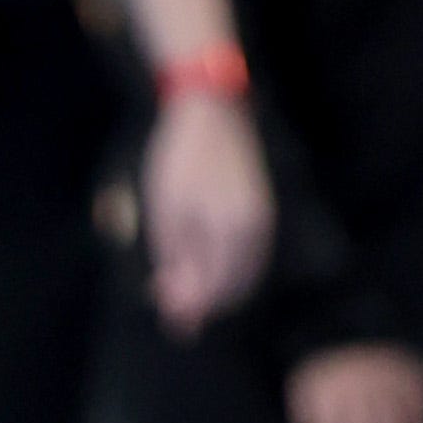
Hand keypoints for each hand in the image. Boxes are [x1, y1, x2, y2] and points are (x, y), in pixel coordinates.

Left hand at [143, 87, 272, 333]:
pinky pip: (250, 255)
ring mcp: (264, 219)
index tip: (158, 303)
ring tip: (178, 276)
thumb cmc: (180, 161)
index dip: (186, 307)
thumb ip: (176, 266)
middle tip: (164, 292)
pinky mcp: (261, 208)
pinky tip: (201, 258)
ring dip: (214, 285)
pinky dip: (227, 267)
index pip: (215, 293)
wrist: (208, 112)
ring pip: (244, 274)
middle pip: (235, 290)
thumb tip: (180, 311)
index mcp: (234, 234)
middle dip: (202, 299)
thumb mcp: (166, 216)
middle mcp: (258, 232)